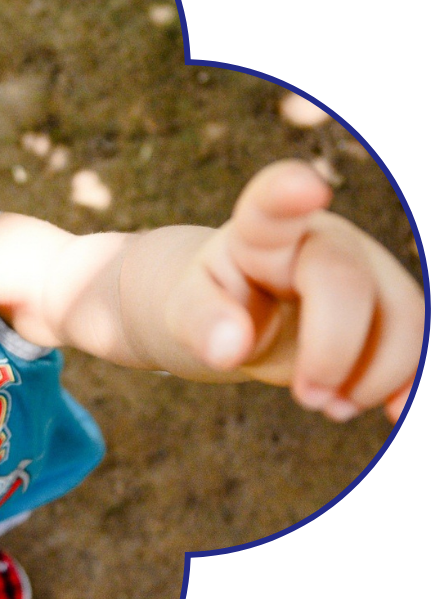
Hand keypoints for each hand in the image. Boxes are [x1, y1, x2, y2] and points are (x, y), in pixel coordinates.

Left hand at [166, 160, 423, 421]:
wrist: (237, 315)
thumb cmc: (210, 304)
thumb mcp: (184, 313)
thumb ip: (199, 324)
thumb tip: (229, 349)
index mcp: (260, 232)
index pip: (271, 204)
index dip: (288, 193)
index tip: (305, 188)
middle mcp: (321, 240)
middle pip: (346, 281)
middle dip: (332, 351)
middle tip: (305, 399)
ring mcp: (364, 268)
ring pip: (401, 313)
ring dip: (373, 376)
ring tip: (328, 406)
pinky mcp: (389, 305)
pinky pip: (420, 338)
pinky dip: (409, 381)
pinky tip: (391, 410)